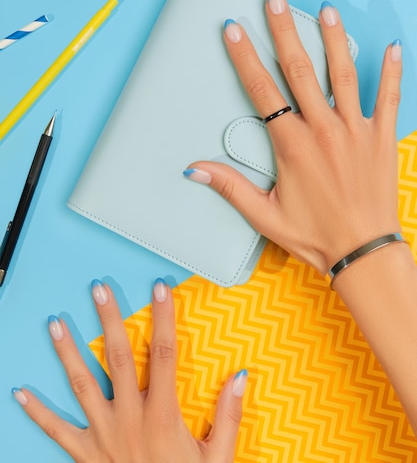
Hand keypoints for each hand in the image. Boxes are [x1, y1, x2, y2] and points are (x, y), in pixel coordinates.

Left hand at [12, 279, 245, 461]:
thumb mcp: (217, 459)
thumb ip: (228, 416)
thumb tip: (240, 378)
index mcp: (163, 417)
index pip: (165, 354)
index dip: (164, 319)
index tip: (161, 290)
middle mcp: (130, 420)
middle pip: (118, 359)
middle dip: (109, 320)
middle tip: (99, 291)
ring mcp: (103, 436)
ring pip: (82, 385)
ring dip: (68, 352)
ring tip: (56, 324)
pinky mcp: (85, 455)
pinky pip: (57, 431)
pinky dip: (37, 412)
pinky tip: (19, 393)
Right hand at [185, 0, 401, 274]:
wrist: (363, 251)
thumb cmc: (315, 235)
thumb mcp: (265, 215)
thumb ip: (230, 187)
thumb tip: (195, 170)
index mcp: (292, 145)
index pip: (262, 90)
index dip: (245, 57)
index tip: (234, 31)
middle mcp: (323, 129)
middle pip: (299, 70)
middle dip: (284, 31)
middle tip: (275, 1)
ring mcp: (355, 130)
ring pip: (344, 74)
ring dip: (333, 39)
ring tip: (325, 10)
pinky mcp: (381, 138)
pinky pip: (389, 98)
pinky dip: (393, 72)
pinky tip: (395, 47)